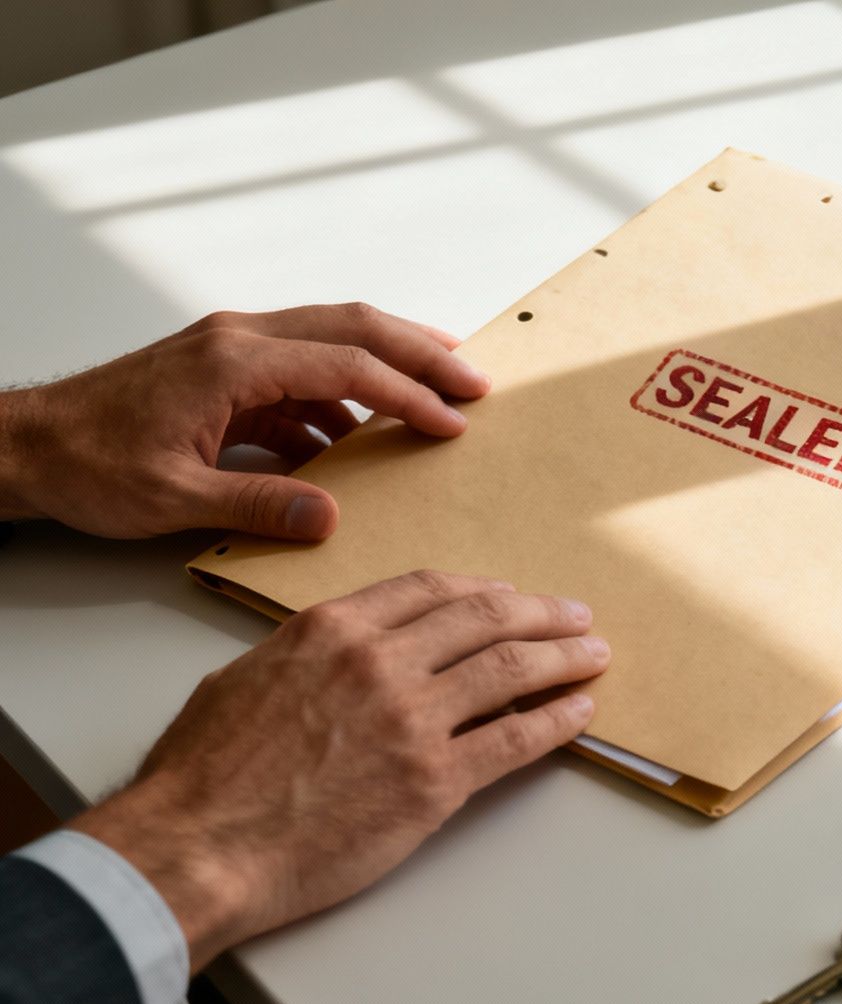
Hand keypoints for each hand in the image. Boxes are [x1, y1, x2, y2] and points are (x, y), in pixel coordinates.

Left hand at [0, 303, 486, 538]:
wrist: (24, 446)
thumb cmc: (85, 464)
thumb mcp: (173, 498)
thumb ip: (258, 507)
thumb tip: (330, 517)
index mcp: (233, 362)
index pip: (348, 367)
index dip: (409, 395)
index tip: (453, 421)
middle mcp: (238, 339)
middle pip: (354, 327)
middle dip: (422, 352)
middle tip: (475, 380)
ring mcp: (232, 349)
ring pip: (333, 338)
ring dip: (390, 364)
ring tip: (440, 391)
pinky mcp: (225, 370)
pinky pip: (304, 371)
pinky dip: (346, 394)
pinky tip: (363, 434)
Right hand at [71, 570, 609, 972]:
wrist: (198, 848)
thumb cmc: (203, 777)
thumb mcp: (244, 679)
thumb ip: (304, 655)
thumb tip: (337, 653)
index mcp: (332, 631)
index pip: (430, 590)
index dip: (482, 590)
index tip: (510, 595)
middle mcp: (381, 662)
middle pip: (485, 619)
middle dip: (541, 614)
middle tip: (576, 617)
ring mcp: (413, 720)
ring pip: (512, 670)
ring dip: (564, 658)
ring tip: (594, 655)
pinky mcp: (436, 781)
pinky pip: (516, 739)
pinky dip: (557, 721)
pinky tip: (580, 712)